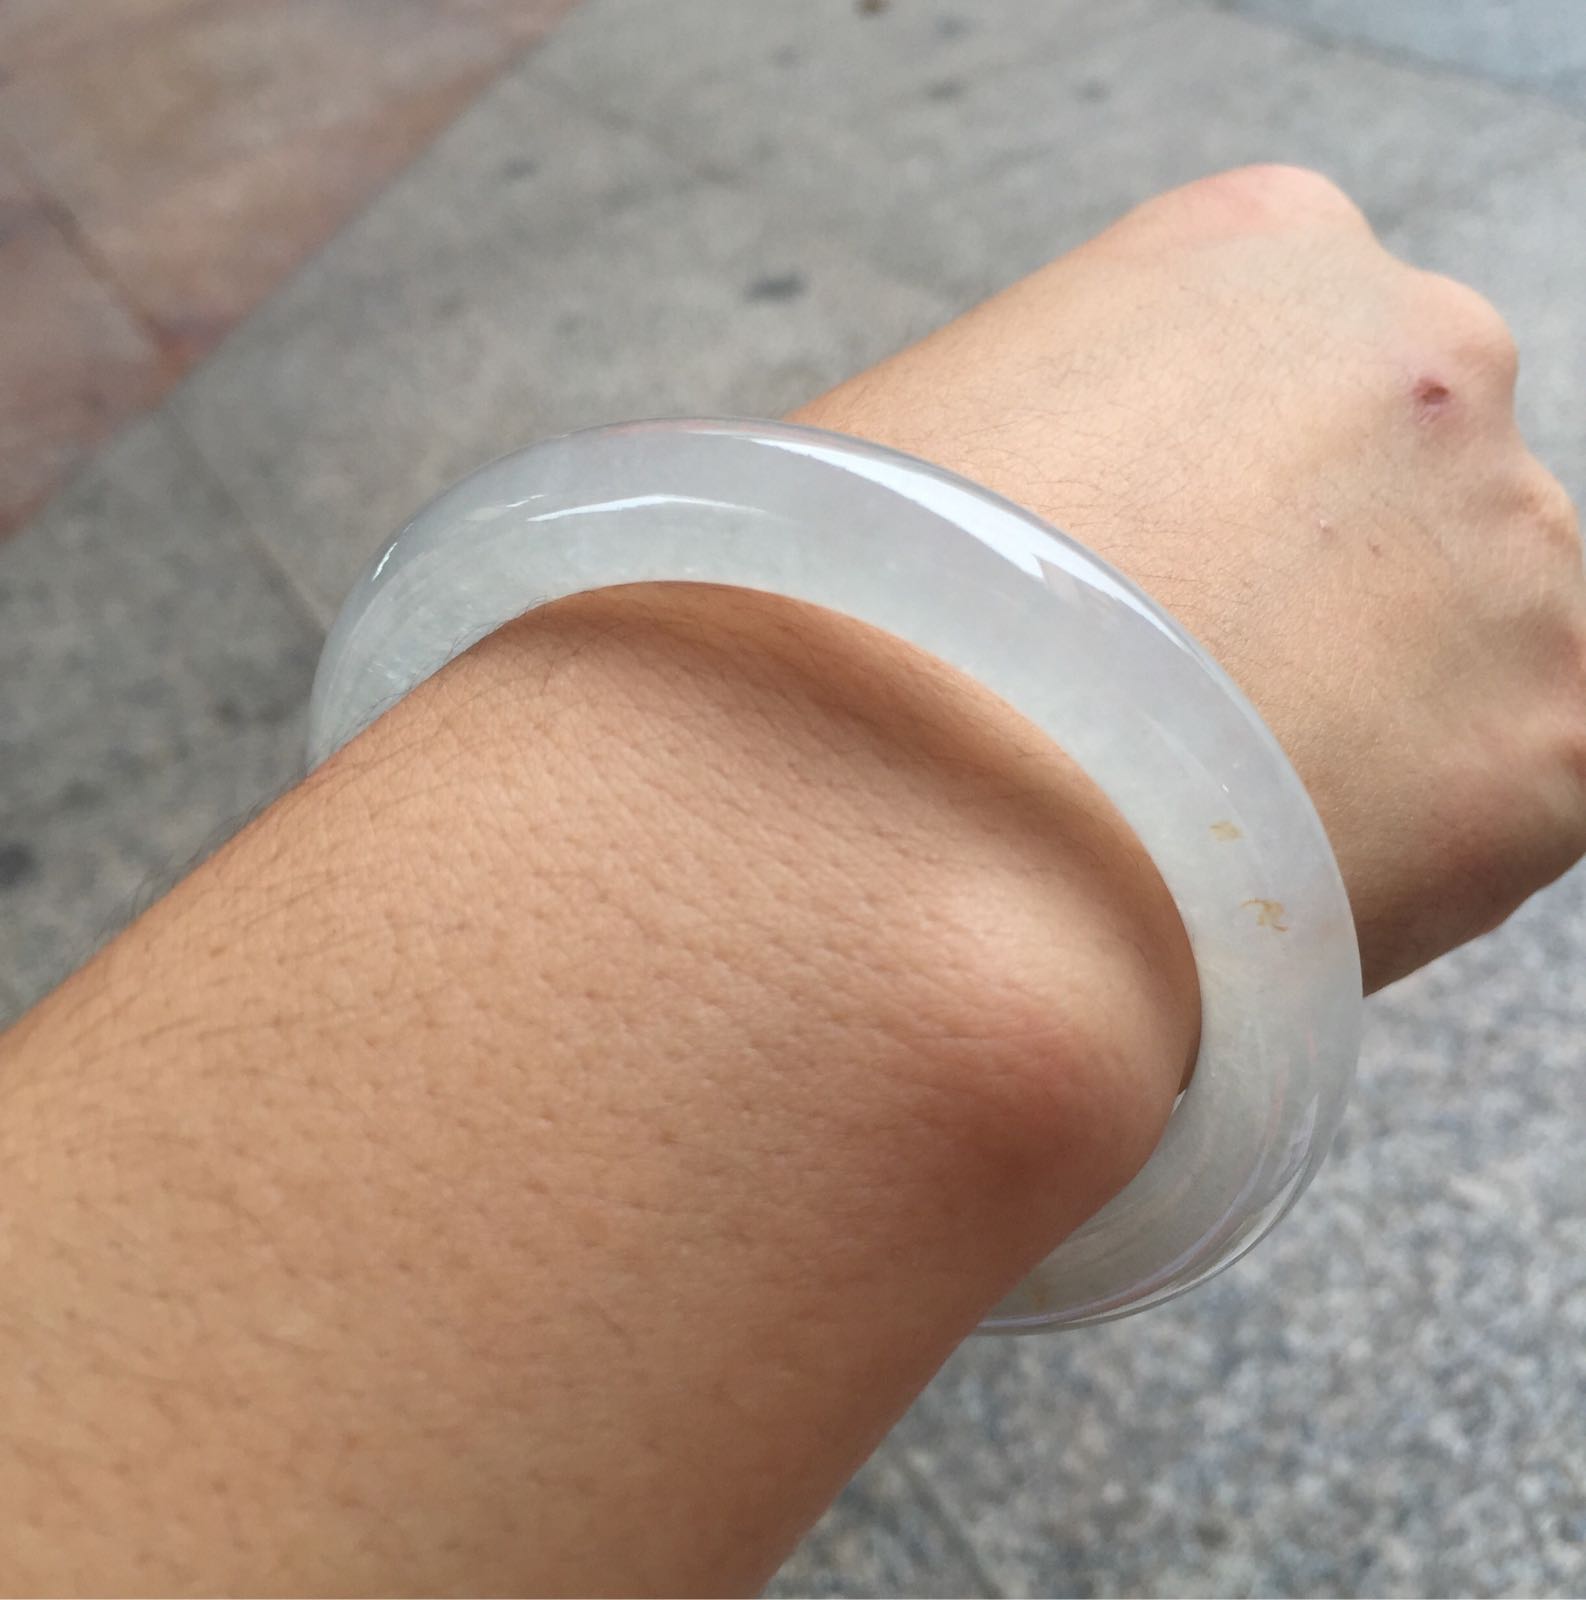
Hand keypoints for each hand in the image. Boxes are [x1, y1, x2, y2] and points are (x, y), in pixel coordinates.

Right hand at [795, 163, 1585, 989]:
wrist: (888, 826)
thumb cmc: (851, 629)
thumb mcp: (944, 443)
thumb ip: (1083, 440)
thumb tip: (1121, 534)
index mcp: (1266, 249)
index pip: (1302, 372)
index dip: (1219, 499)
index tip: (1158, 590)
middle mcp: (1432, 357)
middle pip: (1402, 498)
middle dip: (1314, 597)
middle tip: (1185, 712)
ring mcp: (1518, 545)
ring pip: (1467, 644)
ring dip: (1368, 718)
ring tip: (1200, 813)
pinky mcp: (1566, 740)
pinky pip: (1507, 790)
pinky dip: (1409, 843)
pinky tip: (1265, 869)